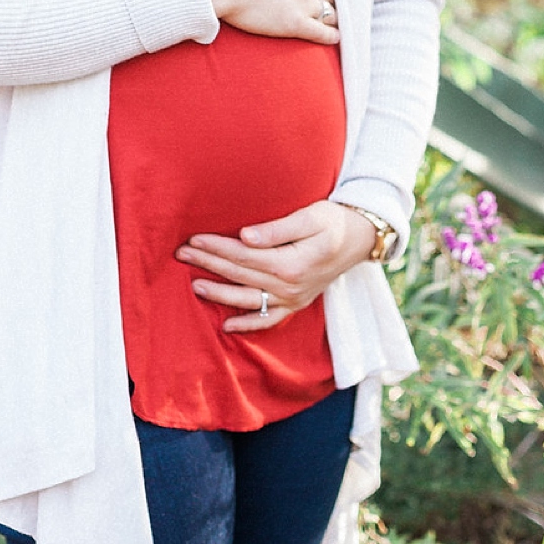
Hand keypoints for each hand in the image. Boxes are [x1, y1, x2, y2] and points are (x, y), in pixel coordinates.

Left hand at [175, 201, 376, 332]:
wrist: (361, 239)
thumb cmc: (334, 221)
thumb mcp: (310, 216)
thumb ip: (277, 229)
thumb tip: (246, 236)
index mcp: (291, 263)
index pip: (244, 255)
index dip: (217, 247)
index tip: (193, 239)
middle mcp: (290, 286)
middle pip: (241, 275)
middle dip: (209, 264)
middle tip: (182, 254)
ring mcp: (293, 298)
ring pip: (248, 300)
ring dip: (220, 294)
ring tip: (195, 286)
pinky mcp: (296, 304)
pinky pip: (268, 319)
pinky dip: (248, 324)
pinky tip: (226, 326)